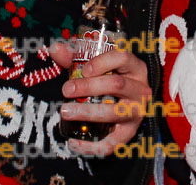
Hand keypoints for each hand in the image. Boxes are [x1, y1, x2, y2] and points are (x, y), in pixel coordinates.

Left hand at [49, 42, 151, 157]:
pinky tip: (74, 143)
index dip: (103, 62)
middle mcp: (140, 89)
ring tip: (65, 111)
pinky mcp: (129, 133)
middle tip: (66, 90)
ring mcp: (137, 112)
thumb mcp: (97, 65)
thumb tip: (55, 48)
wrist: (128, 103)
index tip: (85, 69)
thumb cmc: (110, 79)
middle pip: (117, 84)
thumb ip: (75, 57)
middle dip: (88, 87)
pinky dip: (92, 146)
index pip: (123, 58)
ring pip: (114, 112)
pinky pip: (112, 143)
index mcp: (135, 68)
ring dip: (88, 112)